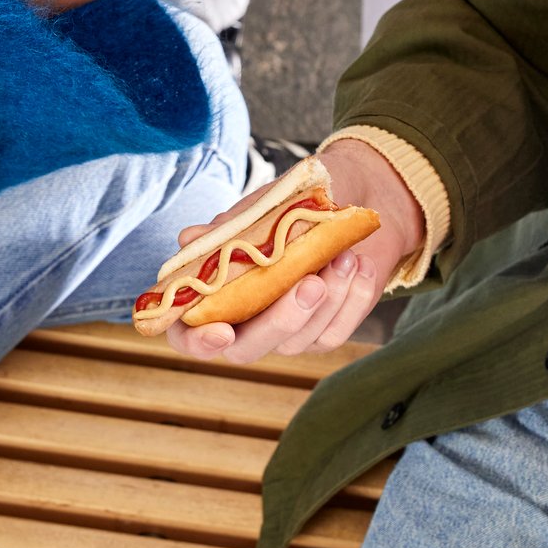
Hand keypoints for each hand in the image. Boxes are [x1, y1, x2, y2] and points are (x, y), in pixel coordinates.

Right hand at [166, 138, 426, 363]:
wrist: (347, 197)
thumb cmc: (289, 208)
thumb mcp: (256, 212)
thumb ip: (225, 231)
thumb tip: (189, 239)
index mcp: (214, 296)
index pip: (190, 336)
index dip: (199, 341)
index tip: (222, 331)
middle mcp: (244, 323)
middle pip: (247, 350)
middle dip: (281, 321)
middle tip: (312, 283)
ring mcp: (284, 333)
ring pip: (297, 342)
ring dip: (327, 299)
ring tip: (343, 255)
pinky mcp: (324, 333)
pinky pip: (334, 333)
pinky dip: (350, 299)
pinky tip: (359, 266)